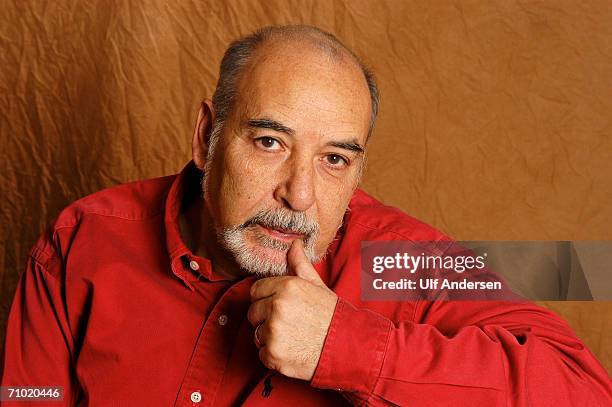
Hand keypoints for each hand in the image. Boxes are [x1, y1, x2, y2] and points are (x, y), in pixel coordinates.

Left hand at [248, 239, 337, 380]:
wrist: (346, 347)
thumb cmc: (332, 316)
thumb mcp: (318, 286)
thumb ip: (300, 264)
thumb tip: (293, 243)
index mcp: (287, 287)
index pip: (256, 290)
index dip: (266, 298)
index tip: (279, 306)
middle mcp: (277, 307)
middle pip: (253, 312)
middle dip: (266, 318)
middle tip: (289, 323)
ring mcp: (273, 331)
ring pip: (257, 333)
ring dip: (270, 337)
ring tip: (293, 337)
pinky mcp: (272, 354)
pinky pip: (262, 353)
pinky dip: (274, 355)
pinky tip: (292, 350)